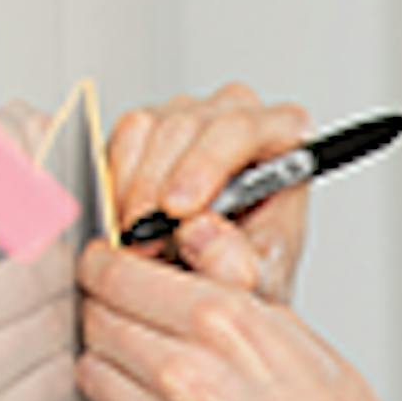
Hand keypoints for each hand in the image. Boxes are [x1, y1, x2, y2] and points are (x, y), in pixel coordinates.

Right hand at [0, 180, 80, 400]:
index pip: (4, 265)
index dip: (36, 241)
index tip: (39, 230)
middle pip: (43, 306)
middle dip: (52, 283)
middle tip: (45, 273)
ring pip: (54, 355)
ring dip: (52, 334)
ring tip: (31, 326)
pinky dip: (39, 385)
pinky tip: (16, 380)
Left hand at [77, 192, 401, 400]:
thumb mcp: (288, 325)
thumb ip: (225, 277)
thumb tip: (189, 235)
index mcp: (219, 323)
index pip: (114, 275)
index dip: (102, 264)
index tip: (103, 265)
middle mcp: (184, 374)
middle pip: (95, 319)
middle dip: (104, 307)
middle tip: (124, 310)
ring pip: (94, 370)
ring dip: (110, 358)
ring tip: (144, 359)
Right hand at [105, 82, 315, 293]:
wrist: (217, 285)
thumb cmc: (251, 270)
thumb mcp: (260, 283)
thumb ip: (240, 263)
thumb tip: (199, 230)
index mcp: (284, 136)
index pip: (245, 128)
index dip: (207, 164)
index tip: (179, 211)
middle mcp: (238, 115)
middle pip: (190, 124)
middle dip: (159, 186)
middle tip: (144, 238)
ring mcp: (191, 115)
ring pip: (150, 127)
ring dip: (135, 190)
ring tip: (138, 240)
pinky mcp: (149, 126)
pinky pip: (124, 137)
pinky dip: (116, 182)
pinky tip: (127, 221)